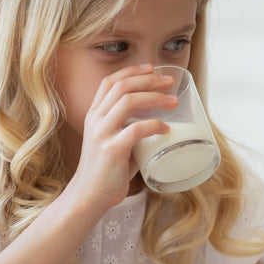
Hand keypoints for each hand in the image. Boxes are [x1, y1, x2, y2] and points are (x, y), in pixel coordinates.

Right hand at [69, 63, 176, 209]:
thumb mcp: (113, 141)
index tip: (151, 67)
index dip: (131, 71)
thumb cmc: (106, 170)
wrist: (89, 196)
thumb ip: (128, 129)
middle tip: (169, 82)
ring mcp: (102, 134)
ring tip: (173, 102)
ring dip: (154, 98)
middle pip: (122, 87)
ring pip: (128, 102)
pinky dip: (154, 125)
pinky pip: (135, 130)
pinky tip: (166, 128)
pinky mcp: (112, 151)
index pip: (110, 82)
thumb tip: (157, 123)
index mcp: (94, 115)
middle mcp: (95, 120)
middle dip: (148, 80)